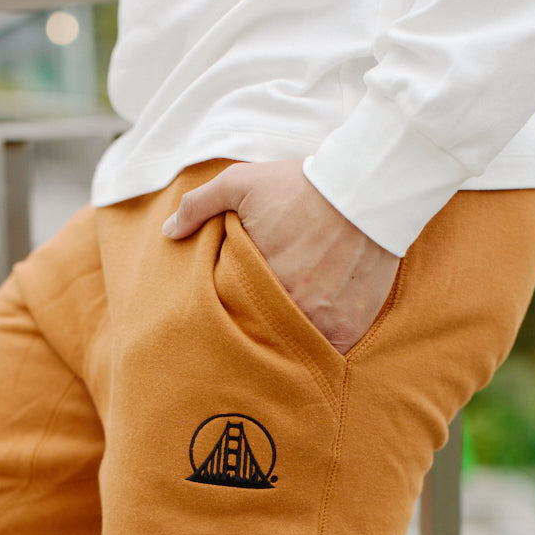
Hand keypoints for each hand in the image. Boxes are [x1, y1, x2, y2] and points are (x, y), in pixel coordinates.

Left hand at [162, 161, 400, 353]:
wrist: (366, 189)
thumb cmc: (301, 185)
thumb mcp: (242, 183)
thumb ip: (199, 205)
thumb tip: (168, 231)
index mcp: (255, 281)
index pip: (233, 314)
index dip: (233, 312)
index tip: (236, 306)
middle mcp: (288, 308)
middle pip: (265, 334)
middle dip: (261, 328)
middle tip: (261, 320)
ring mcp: (322, 322)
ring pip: (297, 346)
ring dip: (292, 338)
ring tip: (290, 328)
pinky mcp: (351, 327)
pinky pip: (331, 350)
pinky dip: (325, 343)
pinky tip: (318, 328)